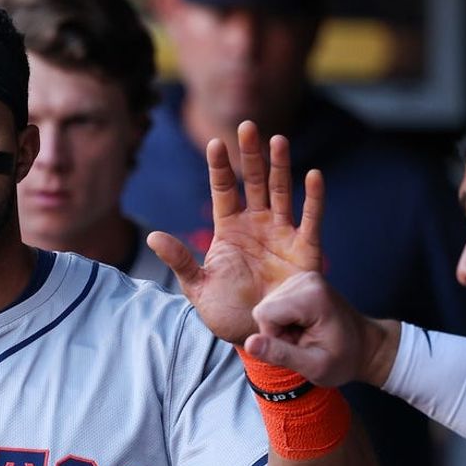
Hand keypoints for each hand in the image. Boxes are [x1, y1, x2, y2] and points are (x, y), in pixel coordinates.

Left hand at [148, 120, 322, 343]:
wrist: (262, 339)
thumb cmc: (228, 314)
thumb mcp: (198, 289)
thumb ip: (180, 260)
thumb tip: (151, 236)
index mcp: (229, 231)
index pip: (223, 190)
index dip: (220, 167)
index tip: (214, 143)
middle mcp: (257, 225)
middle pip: (253, 182)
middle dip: (250, 155)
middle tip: (247, 126)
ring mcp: (282, 235)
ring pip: (282, 192)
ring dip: (280, 166)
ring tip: (278, 139)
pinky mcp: (305, 250)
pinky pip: (310, 220)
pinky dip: (313, 198)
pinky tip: (313, 175)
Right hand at [242, 271, 400, 387]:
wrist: (366, 346)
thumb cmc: (344, 359)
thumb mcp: (313, 366)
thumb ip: (280, 354)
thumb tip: (249, 344)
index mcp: (312, 296)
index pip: (264, 315)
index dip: (275, 337)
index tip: (299, 345)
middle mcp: (307, 279)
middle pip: (264, 309)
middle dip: (277, 331)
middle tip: (303, 341)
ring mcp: (303, 278)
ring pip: (267, 307)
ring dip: (280, 327)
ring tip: (305, 334)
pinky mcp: (299, 281)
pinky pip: (274, 303)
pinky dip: (284, 320)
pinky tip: (303, 326)